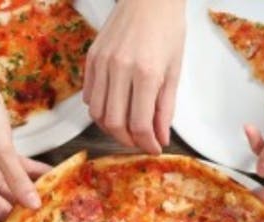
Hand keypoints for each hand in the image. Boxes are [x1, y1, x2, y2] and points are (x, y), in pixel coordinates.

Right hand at [83, 0, 184, 152]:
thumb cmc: (167, 30)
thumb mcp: (174, 71)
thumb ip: (165, 108)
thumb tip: (160, 137)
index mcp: (145, 73)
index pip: (139, 124)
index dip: (146, 143)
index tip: (153, 148)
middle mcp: (120, 69)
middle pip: (114, 123)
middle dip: (128, 141)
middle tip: (140, 142)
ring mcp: (102, 63)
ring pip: (97, 113)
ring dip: (111, 129)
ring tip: (127, 129)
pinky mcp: (91, 58)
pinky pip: (89, 96)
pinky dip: (99, 110)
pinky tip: (114, 109)